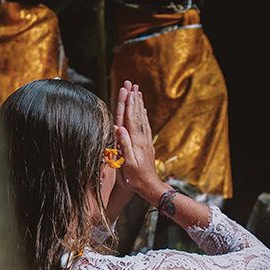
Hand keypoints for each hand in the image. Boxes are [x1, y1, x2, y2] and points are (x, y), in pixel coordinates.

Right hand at [115, 82, 162, 200]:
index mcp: (134, 141)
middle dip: (133, 98)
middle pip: (136, 113)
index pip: (129, 117)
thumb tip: (119, 128)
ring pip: (142, 117)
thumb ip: (124, 145)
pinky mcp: (147, 144)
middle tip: (131, 83)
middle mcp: (141, 138)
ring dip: (139, 103)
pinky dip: (143, 115)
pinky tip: (143, 109)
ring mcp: (145, 140)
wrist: (150, 186)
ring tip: (137, 90)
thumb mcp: (127, 164)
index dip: (127, 103)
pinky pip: (145, 125)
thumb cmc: (136, 178)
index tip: (125, 89)